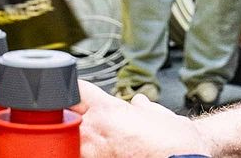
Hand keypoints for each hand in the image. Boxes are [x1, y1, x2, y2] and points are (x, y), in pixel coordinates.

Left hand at [74, 81, 209, 157]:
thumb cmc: (176, 141)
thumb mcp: (158, 115)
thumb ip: (142, 108)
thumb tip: (139, 104)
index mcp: (108, 110)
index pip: (75, 89)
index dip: (69, 88)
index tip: (67, 91)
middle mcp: (96, 129)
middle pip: (63, 116)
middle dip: (65, 116)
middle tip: (73, 119)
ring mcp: (94, 152)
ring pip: (67, 139)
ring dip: (71, 138)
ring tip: (81, 139)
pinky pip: (79, 156)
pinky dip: (83, 153)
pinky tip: (95, 152)